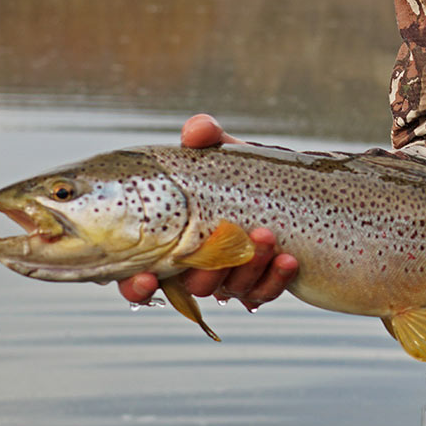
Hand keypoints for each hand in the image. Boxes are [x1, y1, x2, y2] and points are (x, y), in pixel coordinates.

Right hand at [115, 113, 298, 308]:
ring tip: (266, 236)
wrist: (288, 185)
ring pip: (230, 289)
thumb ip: (205, 135)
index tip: (148, 278)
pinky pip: (264, 293)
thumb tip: (196, 131)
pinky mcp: (261, 285)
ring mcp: (229, 279)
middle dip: (209, 269)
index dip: (137, 286)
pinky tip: (288, 260)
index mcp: (170, 241)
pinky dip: (275, 279)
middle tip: (231, 236)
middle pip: (192, 286)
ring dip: (248, 267)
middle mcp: (196, 267)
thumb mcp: (221, 151)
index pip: (141, 277)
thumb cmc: (237, 171)